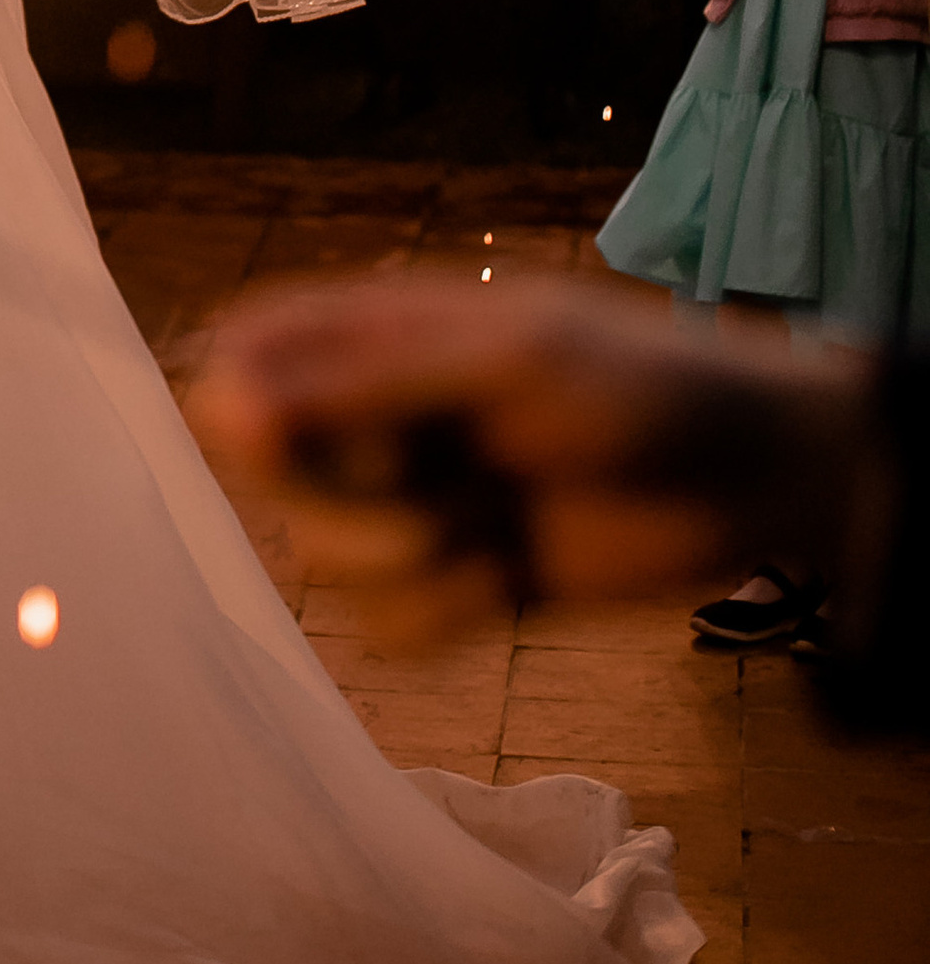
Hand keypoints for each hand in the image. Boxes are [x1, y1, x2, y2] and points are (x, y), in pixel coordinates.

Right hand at [189, 268, 871, 647]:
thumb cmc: (635, 386)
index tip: (271, 445)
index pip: (244, 359)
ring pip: (325, 560)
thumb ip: (358, 386)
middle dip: (341, 504)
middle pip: (275, 475)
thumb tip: (213, 402)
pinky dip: (437, 617)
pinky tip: (501, 585)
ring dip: (397, 564)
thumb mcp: (498, 365)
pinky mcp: (459, 584)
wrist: (751, 480)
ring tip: (482, 538)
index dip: (238, 408)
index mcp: (376, 335)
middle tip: (425, 501)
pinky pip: (388, 627)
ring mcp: (417, 502)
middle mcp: (380, 418)